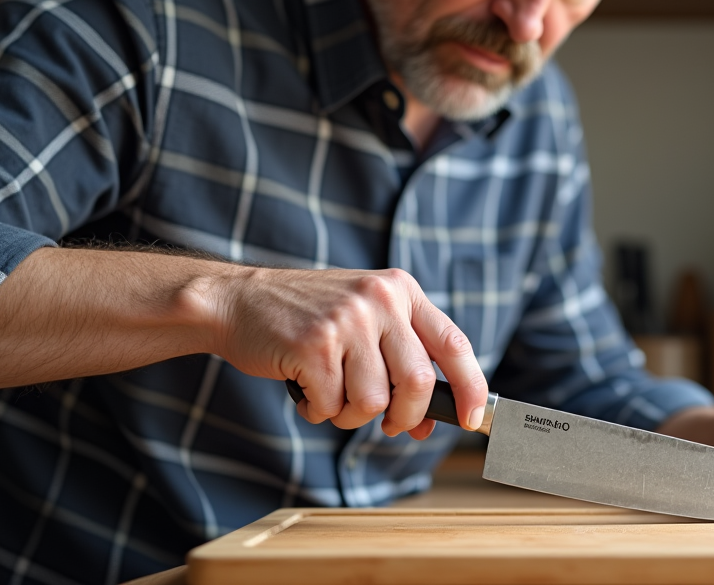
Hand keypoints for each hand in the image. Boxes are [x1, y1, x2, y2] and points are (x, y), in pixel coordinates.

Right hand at [203, 266, 487, 438]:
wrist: (239, 300)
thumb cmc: (306, 318)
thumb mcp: (365, 323)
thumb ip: (400, 363)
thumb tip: (427, 423)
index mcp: (401, 290)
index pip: (455, 343)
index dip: (471, 387)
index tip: (474, 419)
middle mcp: (380, 299)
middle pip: (417, 382)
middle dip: (404, 416)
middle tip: (388, 424)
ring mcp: (347, 320)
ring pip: (373, 402)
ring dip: (351, 414)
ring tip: (330, 393)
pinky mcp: (314, 344)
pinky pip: (332, 406)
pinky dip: (318, 411)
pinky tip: (305, 388)